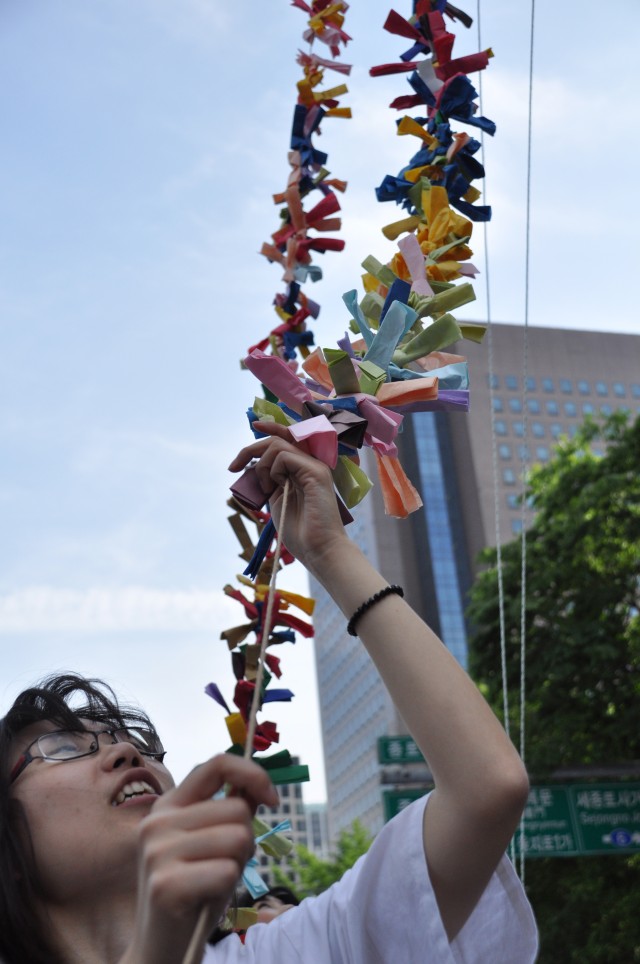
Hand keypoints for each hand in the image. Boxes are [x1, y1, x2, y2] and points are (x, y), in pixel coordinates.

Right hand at [123, 754, 277, 963]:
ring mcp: (157, 852)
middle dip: (246, 840)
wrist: (161, 946)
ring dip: (237, 864)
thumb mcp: (212, 843)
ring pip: (237, 838)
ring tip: (214, 881)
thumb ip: (230, 812)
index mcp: (168, 804)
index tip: (273, 799)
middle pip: (237, 809)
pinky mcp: (164, 885)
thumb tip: (260, 787)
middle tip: (224, 865)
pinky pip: (227, 872)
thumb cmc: (195, 890)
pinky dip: (227, 887)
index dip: (253, 774)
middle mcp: (157, 821)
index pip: (218, 764)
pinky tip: (205, 899)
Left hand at [228, 422, 348, 572]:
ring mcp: (315, 465)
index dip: (268, 429)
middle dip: (250, 449)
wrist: (317, 549)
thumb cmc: (299, 531)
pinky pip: (284, 456)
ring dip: (262, 466)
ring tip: (266, 489)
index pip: (286, 438)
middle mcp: (311, 463)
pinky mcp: (316, 471)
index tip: (250, 431)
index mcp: (303, 469)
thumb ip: (270, 480)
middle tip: (233, 468)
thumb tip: (254, 465)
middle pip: (277, 437)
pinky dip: (273, 471)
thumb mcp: (277, 499)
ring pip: (277, 445)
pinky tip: (276, 489)